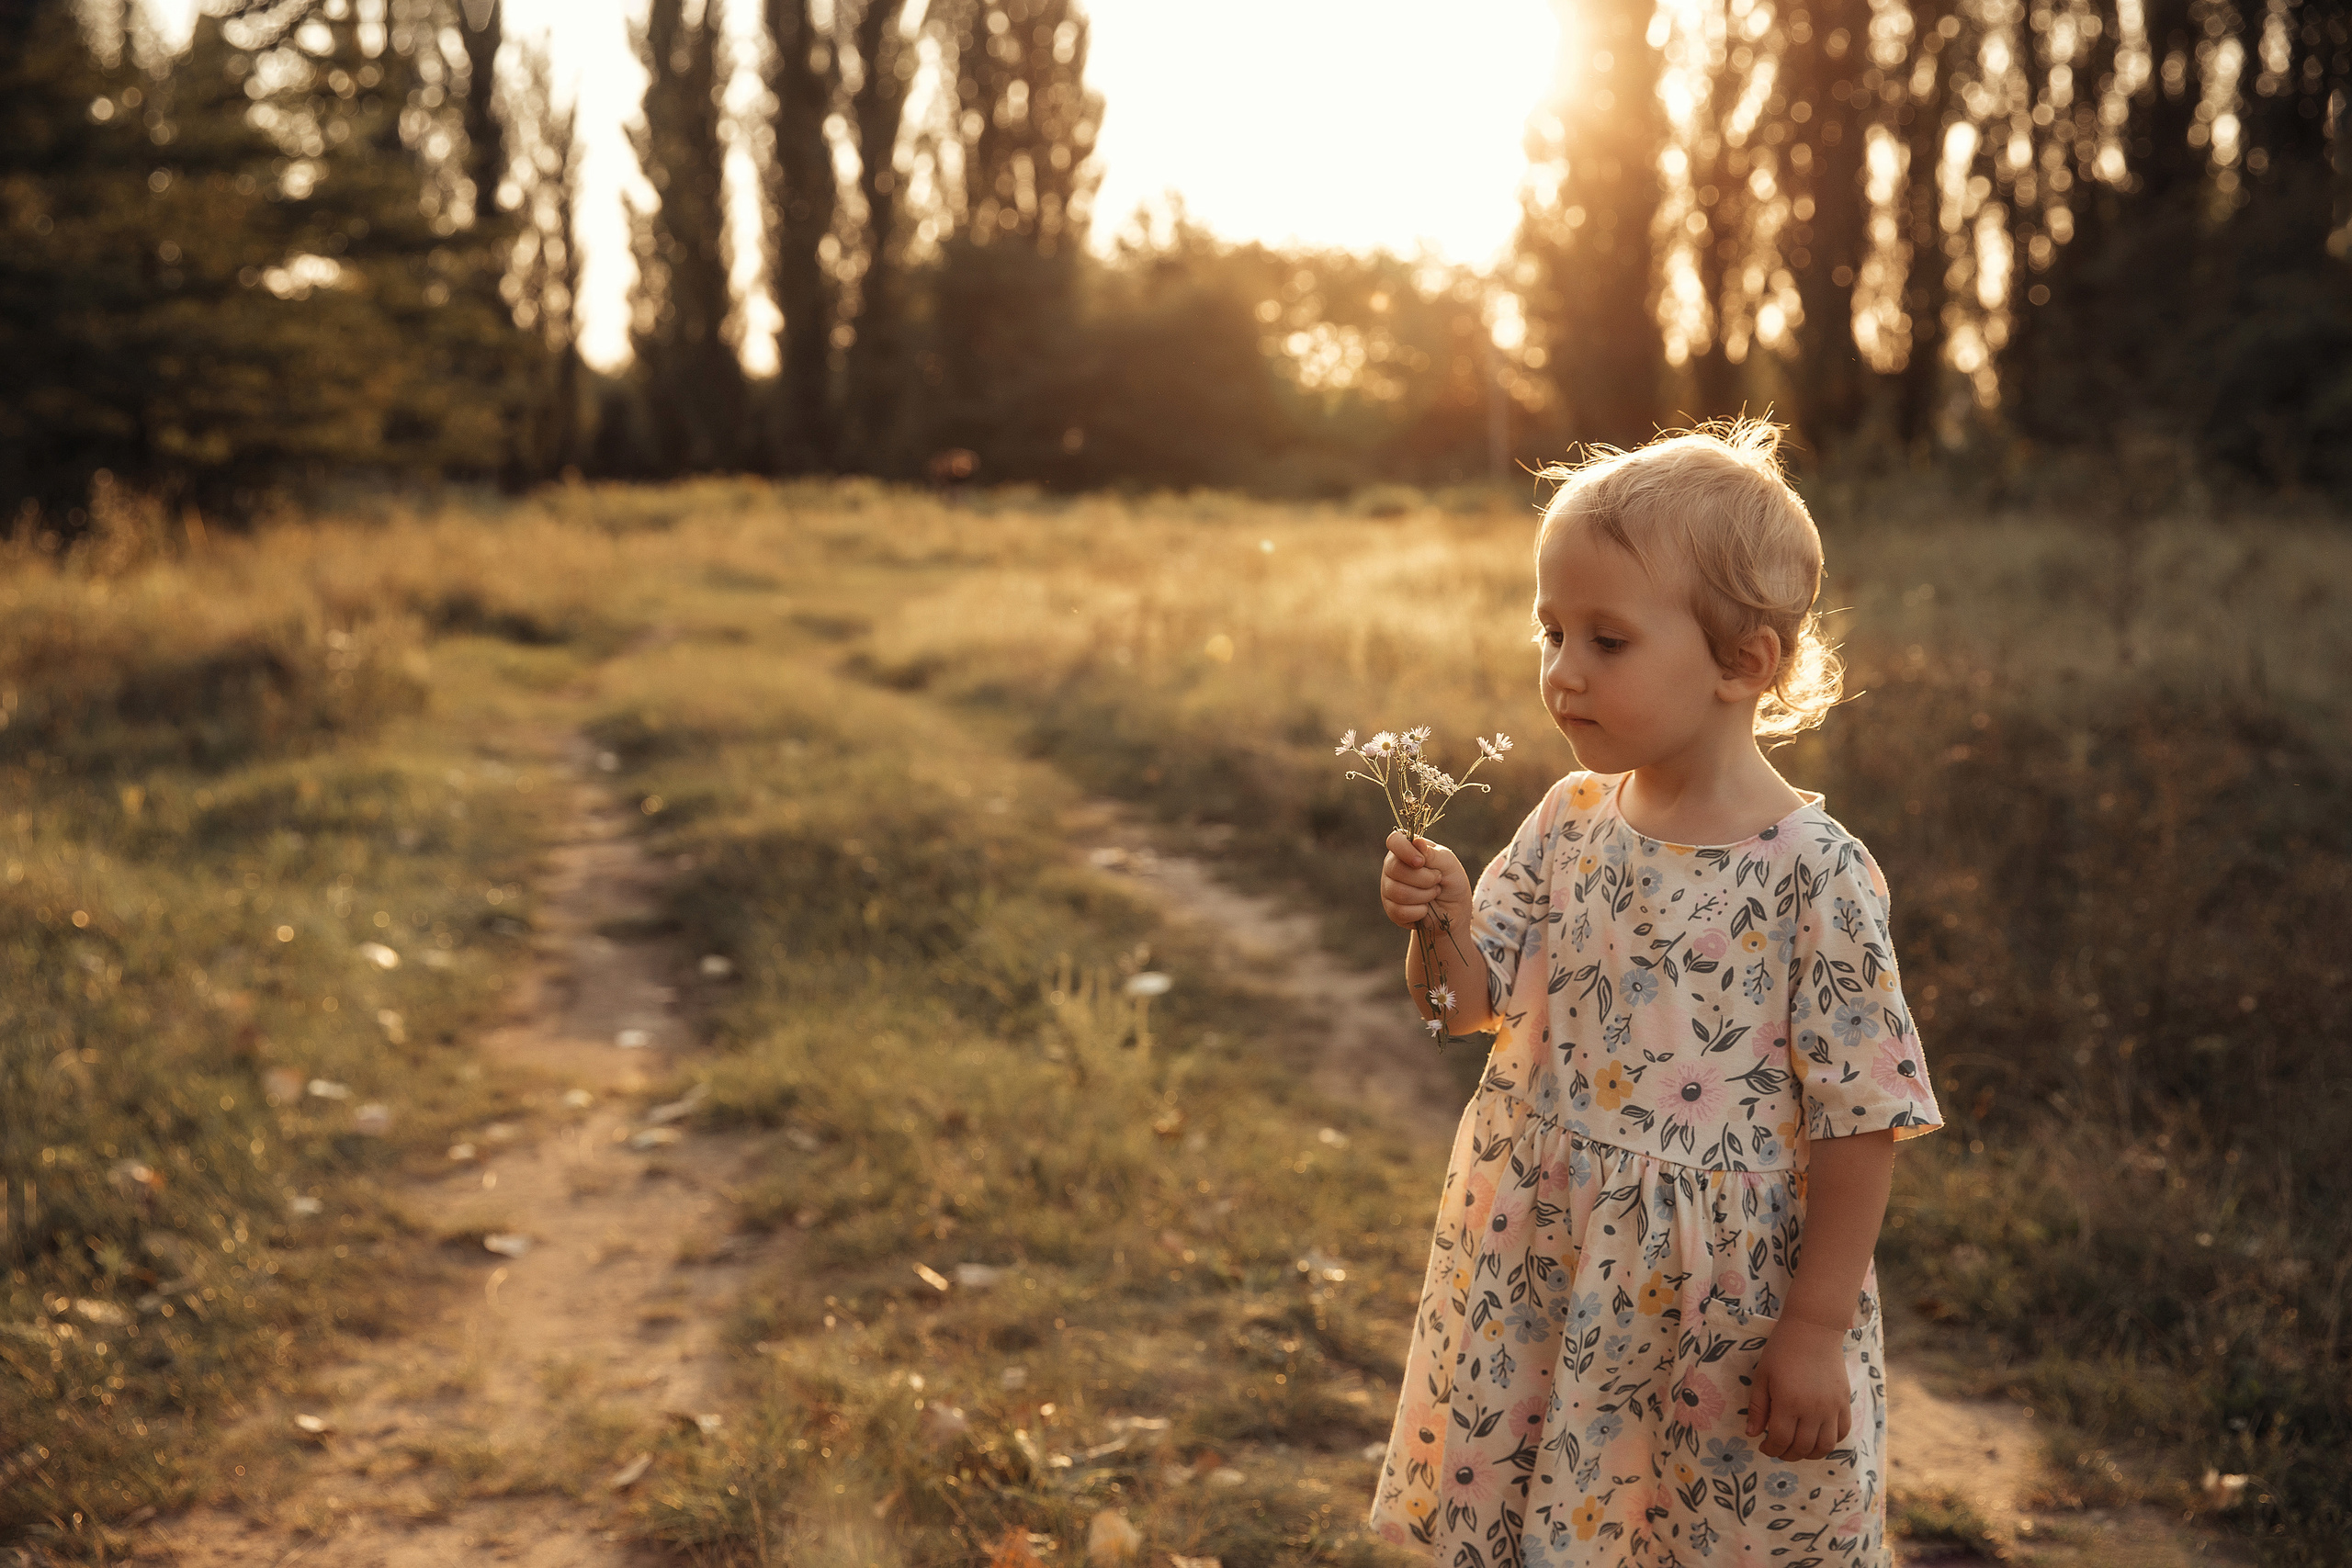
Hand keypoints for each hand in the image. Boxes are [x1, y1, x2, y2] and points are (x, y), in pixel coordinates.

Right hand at [1380, 831, 1469, 929]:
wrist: (1456, 909)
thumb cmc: (1451, 881)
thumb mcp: (1448, 862)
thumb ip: (1431, 853)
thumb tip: (1417, 842)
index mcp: (1405, 850)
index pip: (1394, 841)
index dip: (1406, 851)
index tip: (1421, 862)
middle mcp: (1393, 867)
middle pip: (1396, 869)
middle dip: (1424, 878)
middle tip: (1437, 880)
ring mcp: (1389, 889)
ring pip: (1399, 892)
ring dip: (1425, 895)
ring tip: (1434, 893)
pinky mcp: (1392, 910)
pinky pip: (1400, 911)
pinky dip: (1420, 911)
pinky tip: (1425, 908)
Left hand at [1746, 1318, 1851, 1460]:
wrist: (1813, 1330)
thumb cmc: (1782, 1350)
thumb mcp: (1762, 1376)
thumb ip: (1757, 1407)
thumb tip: (1752, 1434)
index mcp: (1788, 1403)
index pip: (1780, 1440)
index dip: (1770, 1449)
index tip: (1763, 1446)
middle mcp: (1813, 1410)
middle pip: (1802, 1447)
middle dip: (1787, 1454)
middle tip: (1778, 1449)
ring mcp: (1832, 1408)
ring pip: (1825, 1446)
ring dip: (1810, 1453)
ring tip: (1797, 1448)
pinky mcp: (1845, 1402)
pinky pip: (1842, 1432)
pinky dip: (1830, 1441)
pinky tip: (1817, 1437)